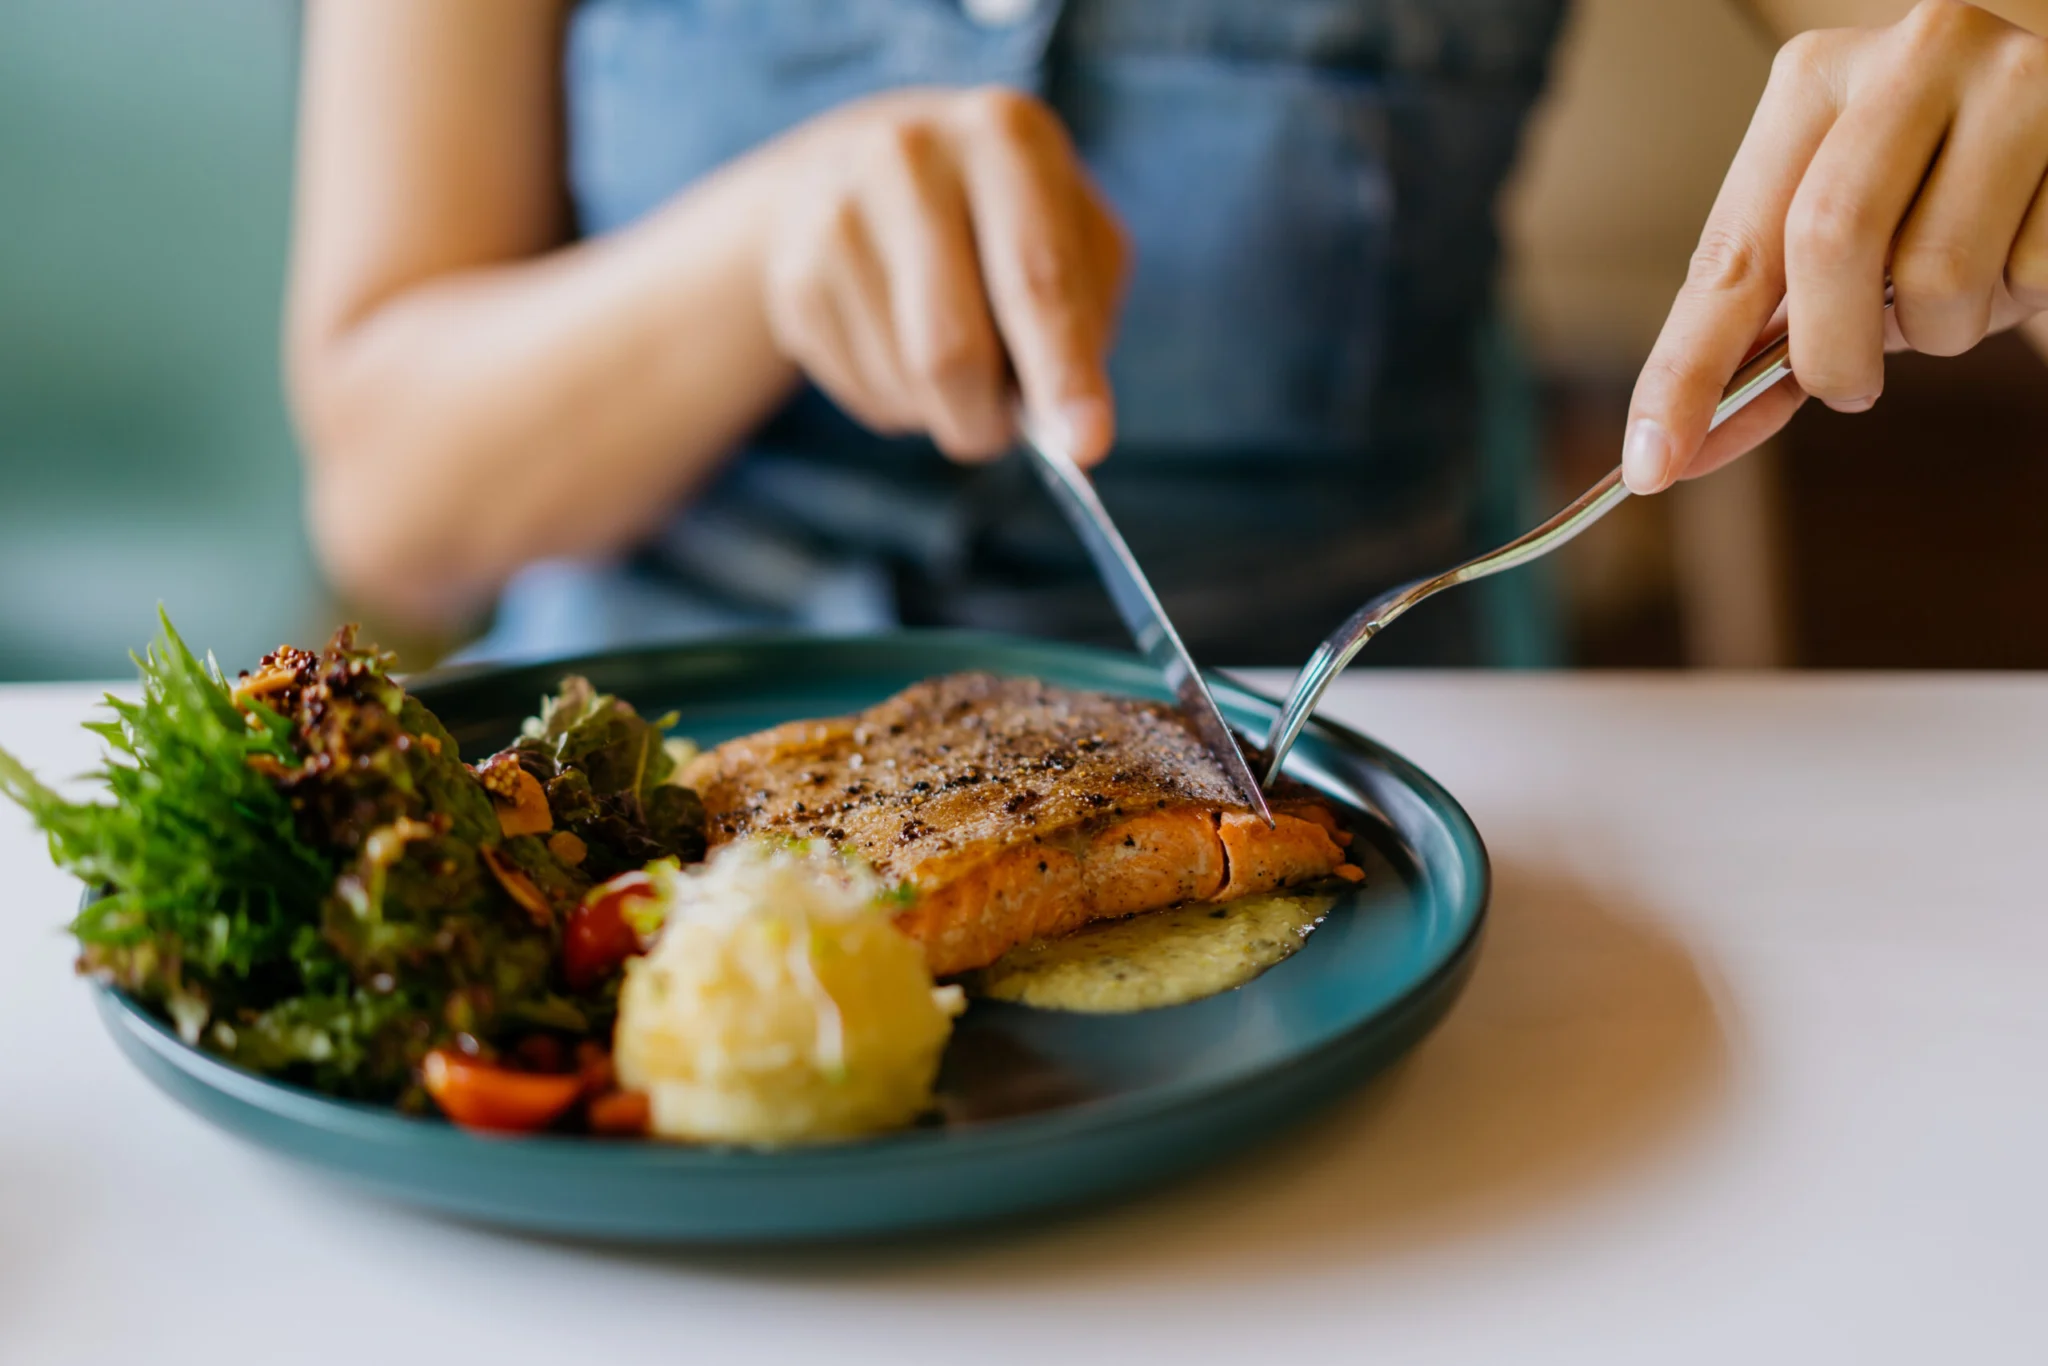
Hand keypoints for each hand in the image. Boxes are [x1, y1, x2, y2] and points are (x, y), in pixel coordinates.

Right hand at [759, 87, 1128, 464]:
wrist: (854, 169)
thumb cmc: (999, 218)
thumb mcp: (1072, 232)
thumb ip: (1084, 317)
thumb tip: (1066, 431)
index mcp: (1003, 134)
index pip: (1037, 276)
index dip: (1064, 372)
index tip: (1085, 448)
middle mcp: (910, 157)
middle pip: (952, 348)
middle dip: (987, 419)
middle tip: (1002, 432)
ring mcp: (837, 213)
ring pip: (906, 382)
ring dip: (945, 407)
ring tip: (953, 355)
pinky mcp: (795, 274)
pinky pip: (862, 388)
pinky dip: (899, 399)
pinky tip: (898, 341)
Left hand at [1624, 0, 2047, 493]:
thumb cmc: (1934, 191)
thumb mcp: (1839, 242)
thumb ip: (1762, 337)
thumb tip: (1672, 454)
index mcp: (1814, 82)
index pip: (1728, 253)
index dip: (1685, 370)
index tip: (1652, 463)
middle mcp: (1910, 57)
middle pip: (1829, 240)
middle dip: (1830, 351)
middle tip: (1848, 386)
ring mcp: (2014, 82)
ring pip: (1942, 274)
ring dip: (1940, 330)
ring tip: (1955, 292)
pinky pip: (2037, 274)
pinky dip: (2022, 298)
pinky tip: (2022, 250)